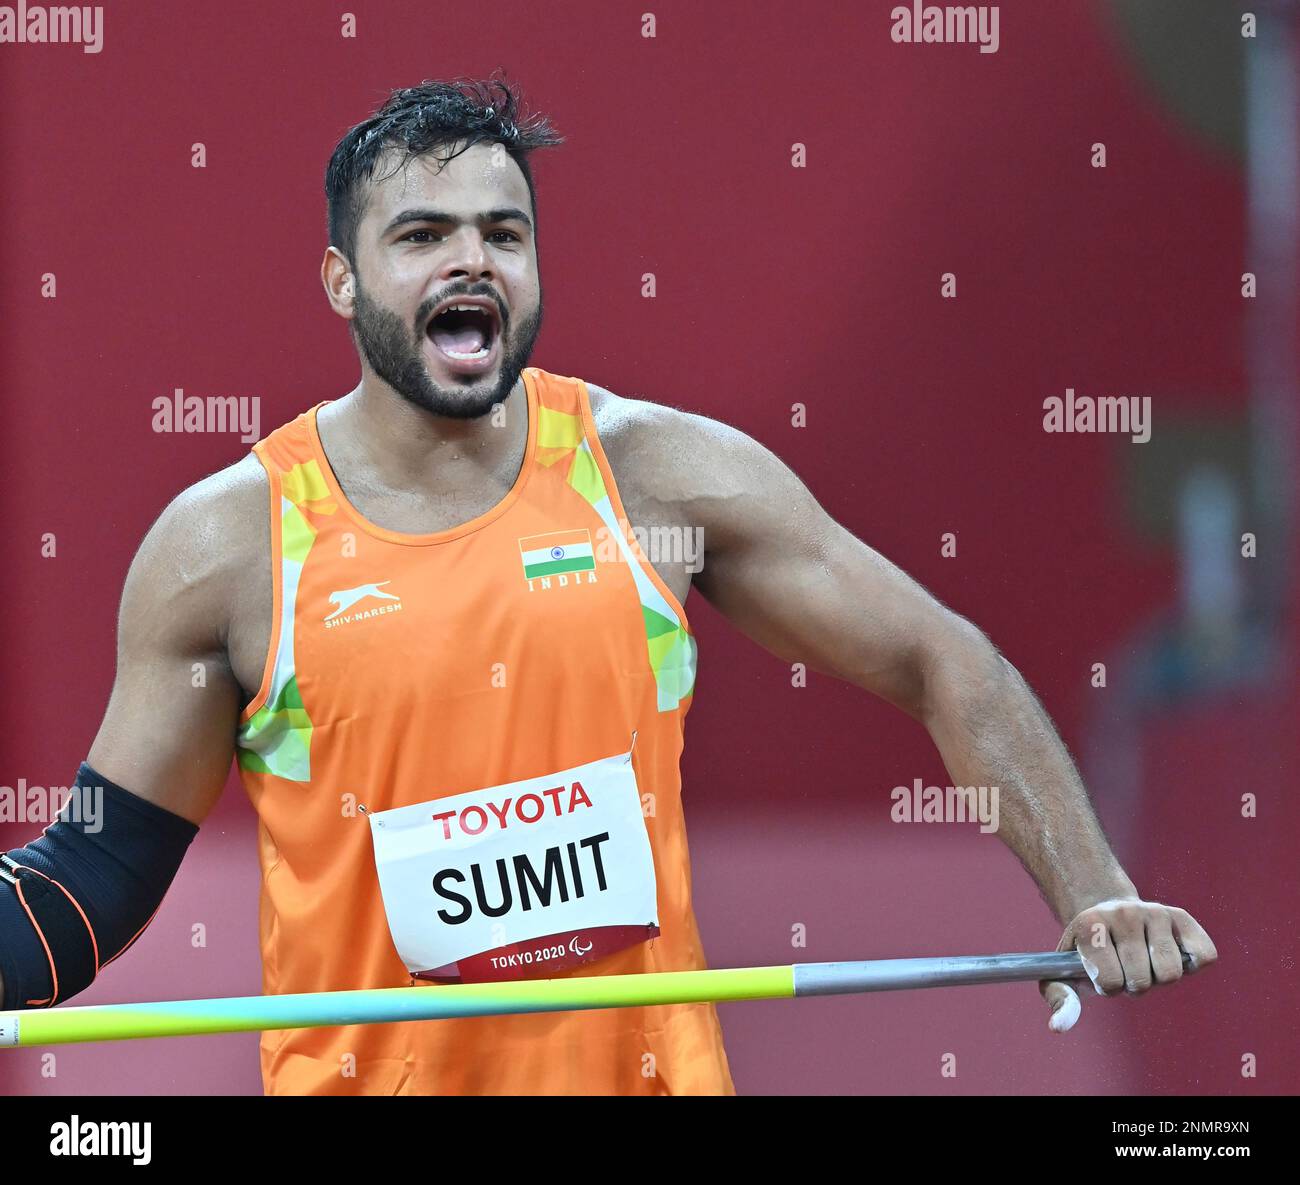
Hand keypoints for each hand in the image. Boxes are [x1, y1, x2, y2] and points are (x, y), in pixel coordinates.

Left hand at [1039, 897, 1217, 1033]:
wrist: (1105, 913)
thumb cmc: (1086, 952)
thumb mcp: (1064, 971)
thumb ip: (1060, 999)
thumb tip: (1057, 1028)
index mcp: (1090, 924)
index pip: (1111, 983)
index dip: (1109, 987)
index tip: (1103, 971)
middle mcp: (1122, 912)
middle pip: (1143, 980)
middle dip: (1134, 984)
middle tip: (1125, 967)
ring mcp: (1154, 911)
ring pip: (1172, 974)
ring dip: (1160, 978)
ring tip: (1145, 961)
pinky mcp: (1182, 917)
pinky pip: (1204, 957)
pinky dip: (1191, 966)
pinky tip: (1169, 953)